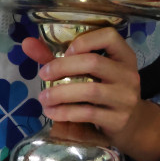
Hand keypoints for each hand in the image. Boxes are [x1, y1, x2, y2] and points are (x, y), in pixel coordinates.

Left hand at [22, 30, 159, 160]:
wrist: (132, 124)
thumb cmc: (105, 90)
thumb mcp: (91, 72)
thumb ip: (59, 57)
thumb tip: (27, 43)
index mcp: (123, 56)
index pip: (110, 36)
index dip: (85, 40)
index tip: (65, 51)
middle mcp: (128, 74)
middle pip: (94, 63)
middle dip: (63, 67)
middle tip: (43, 75)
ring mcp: (125, 97)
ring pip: (90, 91)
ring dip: (60, 93)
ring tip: (43, 98)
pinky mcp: (118, 119)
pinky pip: (88, 113)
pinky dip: (65, 112)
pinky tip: (52, 112)